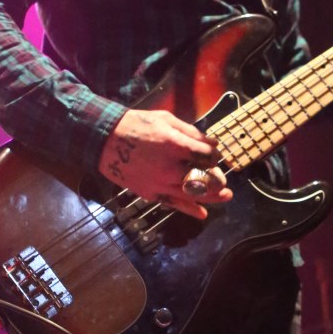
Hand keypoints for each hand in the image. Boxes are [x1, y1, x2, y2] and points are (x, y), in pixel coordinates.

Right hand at [98, 109, 232, 219]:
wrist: (106, 140)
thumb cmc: (137, 125)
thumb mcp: (166, 120)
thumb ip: (192, 133)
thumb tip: (213, 143)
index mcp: (174, 145)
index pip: (206, 156)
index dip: (215, 157)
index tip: (215, 155)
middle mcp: (169, 168)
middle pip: (204, 180)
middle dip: (218, 180)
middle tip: (223, 178)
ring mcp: (160, 183)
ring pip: (192, 194)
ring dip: (212, 196)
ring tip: (226, 196)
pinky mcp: (150, 193)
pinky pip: (174, 204)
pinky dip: (190, 210)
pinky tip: (203, 213)